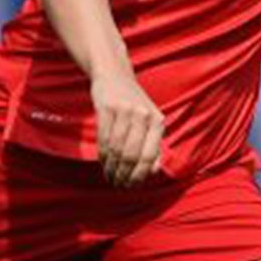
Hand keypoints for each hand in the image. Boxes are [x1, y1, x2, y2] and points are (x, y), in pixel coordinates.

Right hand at [92, 68, 164, 187]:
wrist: (114, 75)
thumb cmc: (133, 103)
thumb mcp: (150, 120)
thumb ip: (154, 144)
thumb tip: (153, 171)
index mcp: (158, 121)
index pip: (150, 155)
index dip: (140, 175)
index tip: (132, 186)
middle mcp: (144, 115)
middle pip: (132, 154)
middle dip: (124, 174)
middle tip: (118, 184)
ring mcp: (125, 111)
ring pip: (116, 149)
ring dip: (112, 167)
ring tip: (109, 176)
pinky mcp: (106, 108)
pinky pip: (103, 139)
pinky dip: (103, 155)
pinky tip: (103, 163)